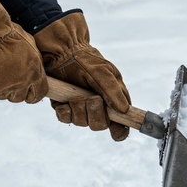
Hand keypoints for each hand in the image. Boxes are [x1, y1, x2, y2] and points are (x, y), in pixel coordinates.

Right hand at [0, 0, 47, 103]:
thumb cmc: (8, 34)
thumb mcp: (29, 44)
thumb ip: (33, 61)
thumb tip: (34, 68)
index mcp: (35, 74)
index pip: (39, 94)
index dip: (33, 94)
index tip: (28, 92)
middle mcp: (21, 84)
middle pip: (19, 97)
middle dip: (14, 90)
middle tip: (7, 77)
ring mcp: (3, 88)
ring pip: (2, 95)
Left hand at [33, 9, 131, 140]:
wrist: (61, 52)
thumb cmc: (86, 60)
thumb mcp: (103, 72)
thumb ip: (113, 91)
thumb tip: (124, 110)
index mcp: (113, 99)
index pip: (120, 122)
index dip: (120, 130)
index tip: (117, 133)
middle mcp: (98, 107)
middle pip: (100, 125)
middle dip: (95, 114)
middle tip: (92, 99)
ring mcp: (81, 108)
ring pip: (82, 123)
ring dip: (79, 109)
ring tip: (76, 95)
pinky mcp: (65, 107)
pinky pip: (66, 119)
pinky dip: (65, 111)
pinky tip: (64, 102)